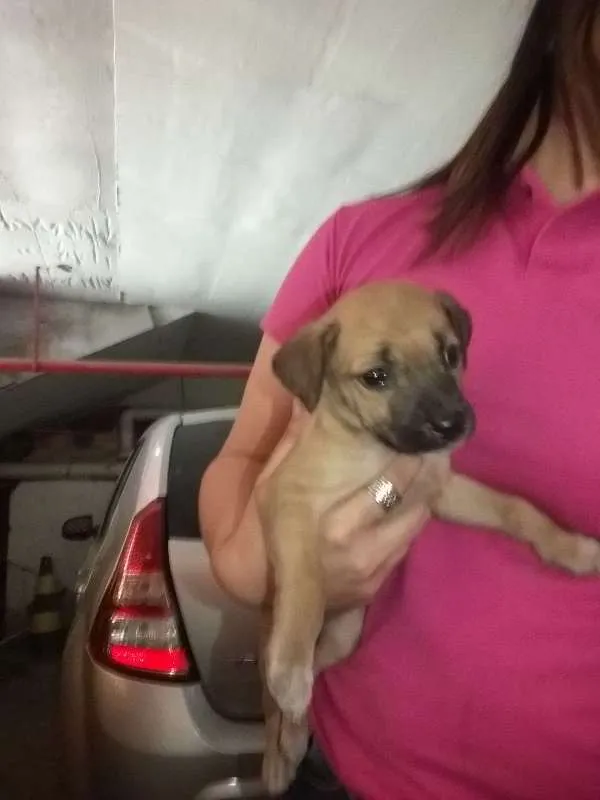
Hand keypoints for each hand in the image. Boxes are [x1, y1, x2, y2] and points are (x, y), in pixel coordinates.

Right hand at [256, 402, 427, 607]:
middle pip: (413, 498)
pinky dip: (420, 511)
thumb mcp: (273, 486)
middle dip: (429, 465)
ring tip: (437, 458)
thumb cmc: (277, 530)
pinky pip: (412, 538)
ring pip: (419, 516)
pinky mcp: (383, 580)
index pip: (391, 486)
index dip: (411, 460)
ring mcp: (374, 567)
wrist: (278, 593)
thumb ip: (296, 446)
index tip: (419, 435)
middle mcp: (359, 546)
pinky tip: (421, 491)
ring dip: (431, 487)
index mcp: (332, 522)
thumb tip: (308, 401)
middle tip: (437, 439)